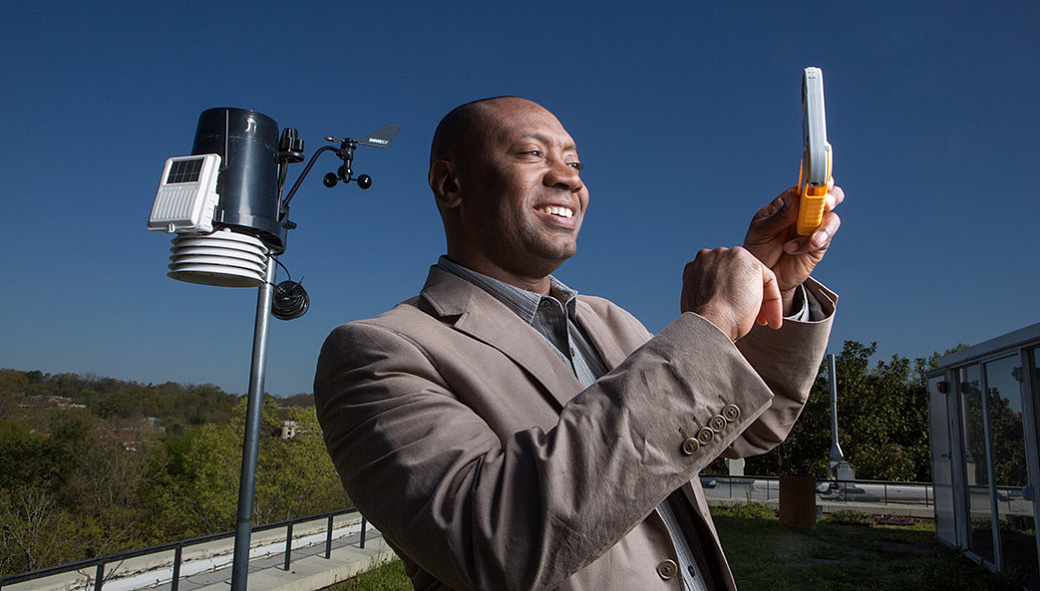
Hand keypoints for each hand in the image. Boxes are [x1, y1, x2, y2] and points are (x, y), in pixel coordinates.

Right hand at [680, 247, 782, 341]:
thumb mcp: (700, 299)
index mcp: (699, 263)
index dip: (731, 296)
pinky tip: (771, 319)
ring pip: (754, 276)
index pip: (722, 276)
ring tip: (762, 320)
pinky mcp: (751, 264)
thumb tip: (720, 297)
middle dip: (745, 294)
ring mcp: (732, 256)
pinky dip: (773, 300)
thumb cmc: (705, 321)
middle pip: (738, 273)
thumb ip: (709, 289)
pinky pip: (768, 280)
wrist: (710, 324)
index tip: (734, 315)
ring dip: (760, 298)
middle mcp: (714, 254)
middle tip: (751, 317)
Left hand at [743, 184, 842, 311]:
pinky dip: (809, 243)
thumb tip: (793, 196)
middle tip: (826, 204)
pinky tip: (791, 249)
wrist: (761, 277)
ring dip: (824, 227)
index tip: (819, 181)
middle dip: (832, 197)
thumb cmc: (758, 248)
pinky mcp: (817, 247)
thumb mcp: (761, 230)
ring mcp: (813, 229)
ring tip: (811, 239)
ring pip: (831, 220)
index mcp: (790, 202)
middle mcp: (805, 213)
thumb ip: (779, 215)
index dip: (817, 180)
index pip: (807, 185)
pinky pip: (823, 241)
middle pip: (830, 197)